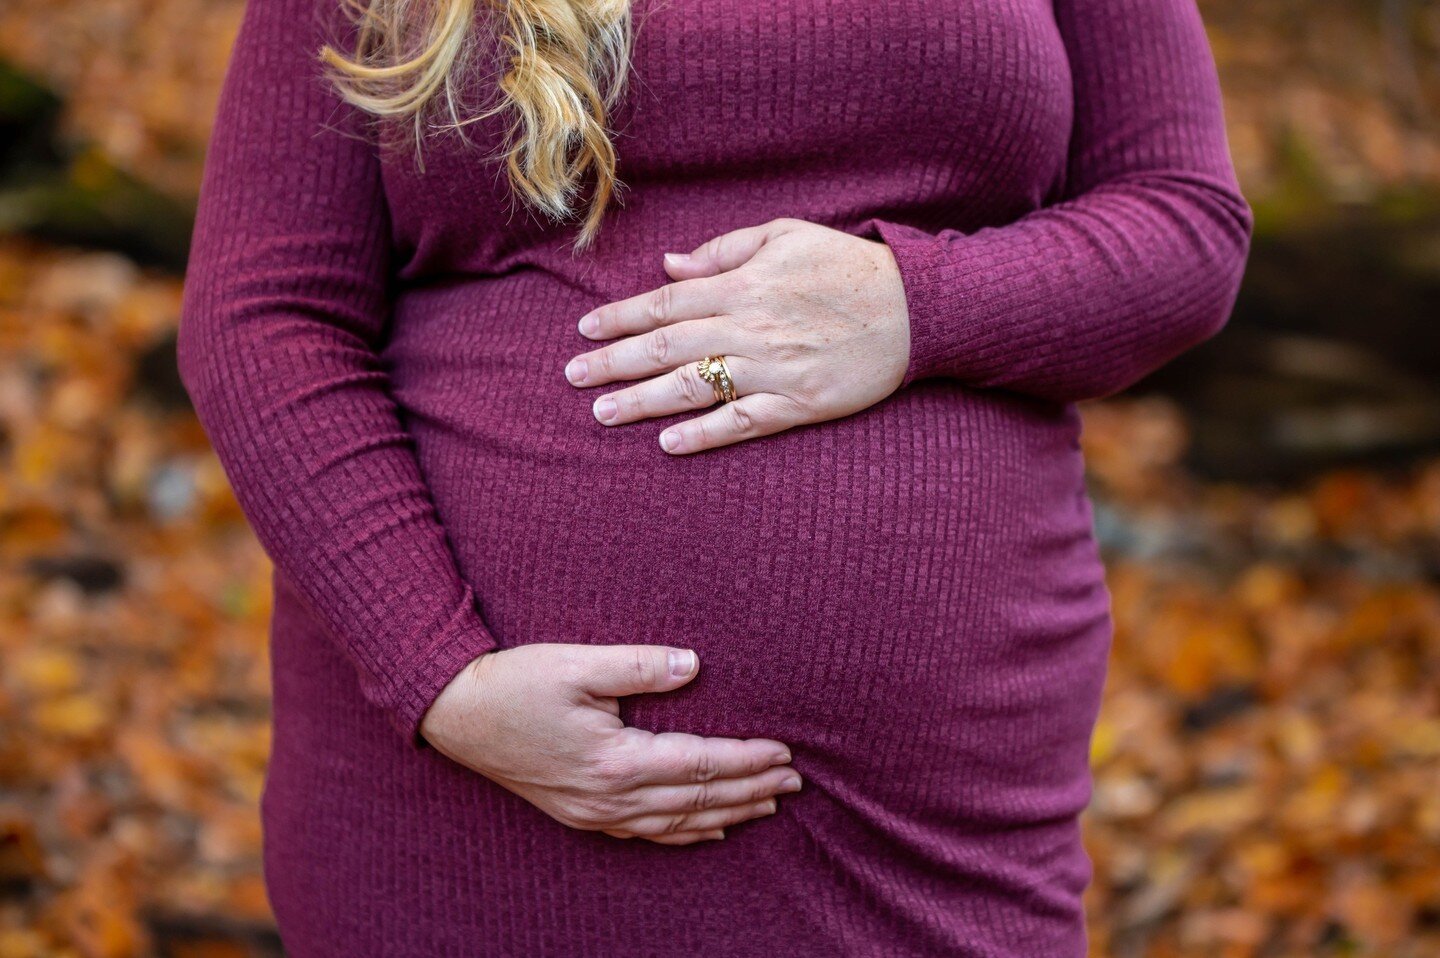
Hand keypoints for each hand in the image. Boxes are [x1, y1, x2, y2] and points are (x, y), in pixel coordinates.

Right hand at [420, 644, 801, 844]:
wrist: (455, 713)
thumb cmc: (515, 682)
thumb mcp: (578, 663)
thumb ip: (640, 664)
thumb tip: (694, 664)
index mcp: (614, 760)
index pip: (700, 764)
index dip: (746, 759)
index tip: (784, 752)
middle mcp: (608, 797)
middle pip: (697, 801)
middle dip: (750, 791)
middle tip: (795, 783)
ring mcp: (593, 812)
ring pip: (676, 824)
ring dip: (726, 815)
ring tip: (767, 806)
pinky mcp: (580, 813)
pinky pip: (645, 834)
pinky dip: (685, 834)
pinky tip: (708, 830)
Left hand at [564, 218, 910, 453]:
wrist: (916, 308)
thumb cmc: (847, 266)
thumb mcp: (785, 235)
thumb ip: (724, 250)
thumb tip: (671, 265)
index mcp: (743, 285)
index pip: (666, 302)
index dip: (621, 317)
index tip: (585, 330)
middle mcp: (749, 327)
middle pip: (666, 346)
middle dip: (614, 362)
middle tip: (573, 377)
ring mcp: (773, 369)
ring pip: (694, 387)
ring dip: (643, 401)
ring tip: (602, 414)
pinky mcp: (799, 403)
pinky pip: (742, 422)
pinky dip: (704, 434)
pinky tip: (668, 443)